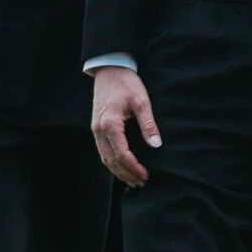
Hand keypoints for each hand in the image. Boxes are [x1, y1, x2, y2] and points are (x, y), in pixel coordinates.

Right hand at [91, 66, 160, 187]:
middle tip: (141, 183)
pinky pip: (102, 150)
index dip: (134, 167)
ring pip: (104, 158)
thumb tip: (156, 145)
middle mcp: (99, 129)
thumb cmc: (125, 82)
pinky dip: (112, 162)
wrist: (109, 68)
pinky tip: (121, 166)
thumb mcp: (141, 101)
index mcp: (110, 124)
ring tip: (133, 180)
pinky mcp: (96, 127)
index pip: (122, 154)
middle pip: (111, 160)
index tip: (146, 175)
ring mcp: (95, 129)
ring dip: (118, 171)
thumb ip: (148, 124)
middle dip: (126, 174)